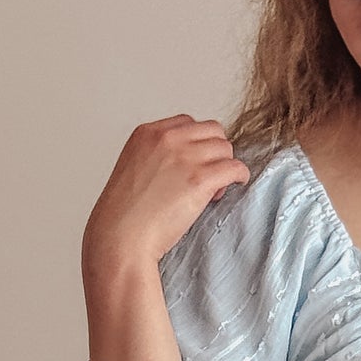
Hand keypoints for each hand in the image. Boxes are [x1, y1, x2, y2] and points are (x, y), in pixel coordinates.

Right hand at [82, 116, 252, 279]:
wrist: (121, 238)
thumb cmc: (126, 215)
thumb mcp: (134, 168)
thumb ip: (158, 156)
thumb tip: (190, 159)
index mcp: (147, 133)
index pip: (188, 123)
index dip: (198, 143)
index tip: (195, 163)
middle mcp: (166, 138)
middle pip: (212, 131)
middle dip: (215, 153)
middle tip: (208, 177)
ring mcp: (184, 157)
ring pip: (225, 148)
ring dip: (225, 167)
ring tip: (212, 190)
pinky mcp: (200, 179)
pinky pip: (235, 167)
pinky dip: (239, 176)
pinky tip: (235, 185)